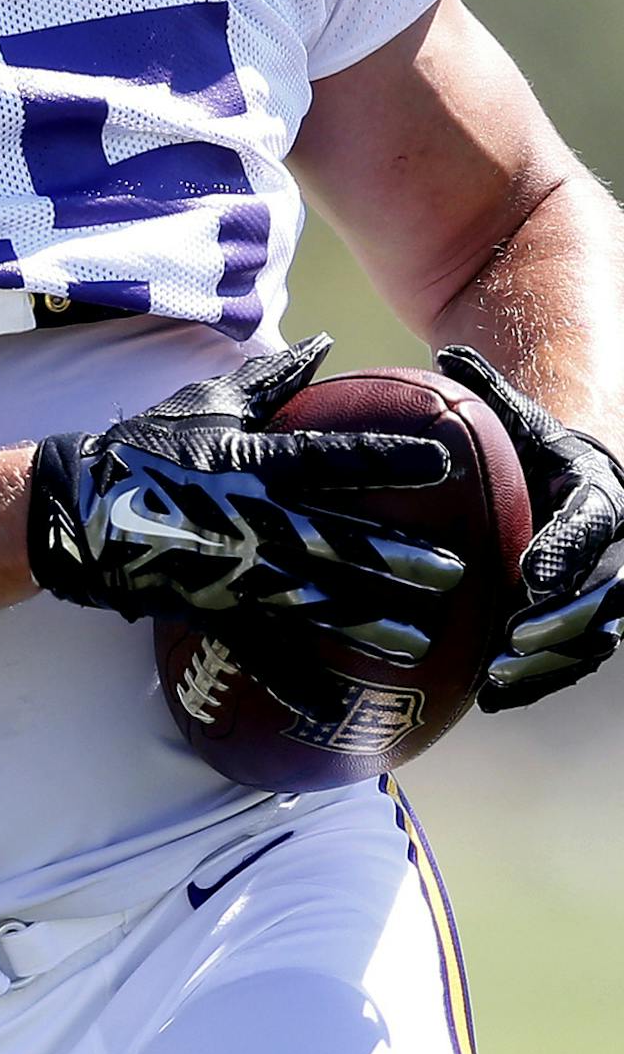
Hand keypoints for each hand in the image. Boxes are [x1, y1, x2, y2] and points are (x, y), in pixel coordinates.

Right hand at [27, 336, 463, 717]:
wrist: (81, 508)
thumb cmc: (147, 447)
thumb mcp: (208, 404)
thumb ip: (273, 380)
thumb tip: (323, 344)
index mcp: (252, 463)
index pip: (332, 458)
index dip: (387, 458)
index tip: (441, 461)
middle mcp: (252, 520)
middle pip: (336, 539)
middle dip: (395, 557)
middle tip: (452, 572)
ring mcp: (235, 571)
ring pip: (314, 602)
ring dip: (368, 622)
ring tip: (420, 641)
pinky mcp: (215, 610)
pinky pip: (263, 653)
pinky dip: (300, 685)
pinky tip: (341, 712)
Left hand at [436, 345, 623, 711]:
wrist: (570, 481)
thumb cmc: (535, 445)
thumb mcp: (517, 417)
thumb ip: (486, 390)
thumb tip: (446, 356)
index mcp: (599, 493)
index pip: (590, 523)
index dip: (565, 549)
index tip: (529, 574)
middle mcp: (614, 546)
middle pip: (602, 592)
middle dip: (560, 618)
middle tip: (513, 636)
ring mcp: (607, 588)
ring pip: (592, 636)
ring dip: (548, 661)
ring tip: (497, 677)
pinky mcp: (588, 622)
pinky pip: (572, 659)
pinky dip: (538, 680)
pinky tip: (491, 698)